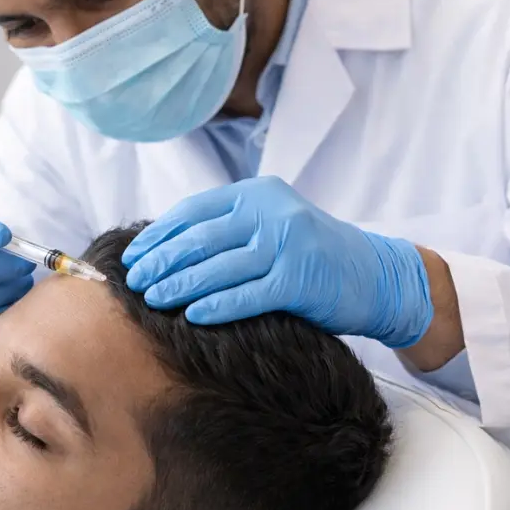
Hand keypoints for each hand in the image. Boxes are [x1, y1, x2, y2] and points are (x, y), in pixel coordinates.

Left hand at [122, 176, 433, 347]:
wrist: (377, 275)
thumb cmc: (313, 256)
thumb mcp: (271, 226)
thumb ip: (230, 230)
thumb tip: (166, 251)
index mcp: (258, 193)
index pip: (195, 211)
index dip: (160, 235)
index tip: (133, 256)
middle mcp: (271, 212)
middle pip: (201, 237)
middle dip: (162, 261)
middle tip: (133, 282)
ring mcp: (288, 243)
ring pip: (219, 267)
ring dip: (180, 285)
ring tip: (152, 299)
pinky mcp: (300, 279)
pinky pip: (248, 295)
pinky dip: (217, 306)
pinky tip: (192, 316)